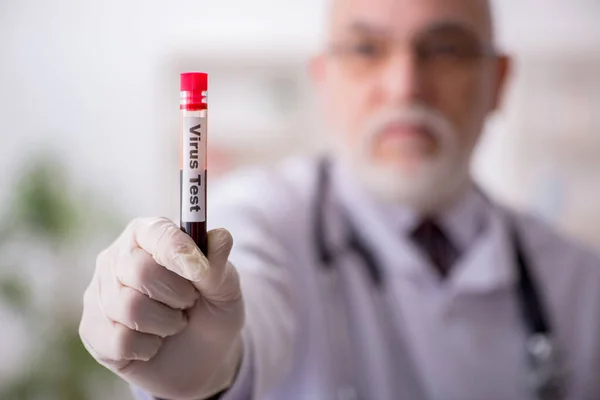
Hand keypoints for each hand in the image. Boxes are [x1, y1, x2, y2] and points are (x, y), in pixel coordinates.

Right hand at [79, 217, 244, 399]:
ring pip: (128, 307)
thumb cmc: (211, 312)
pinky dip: (147, 347)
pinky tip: (154, 343)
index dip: (178, 251)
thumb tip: (221, 236)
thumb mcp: (225, 289)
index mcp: (149, 234)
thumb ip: (219, 265)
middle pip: (140, 270)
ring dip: (166, 323)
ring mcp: (100, 292)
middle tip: (189, 302)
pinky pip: (119, 340)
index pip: (156, 232)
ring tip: (174, 322)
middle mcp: (118, 257)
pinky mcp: (92, 328)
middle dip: (176, 294)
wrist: (200, 359)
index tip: (200, 272)